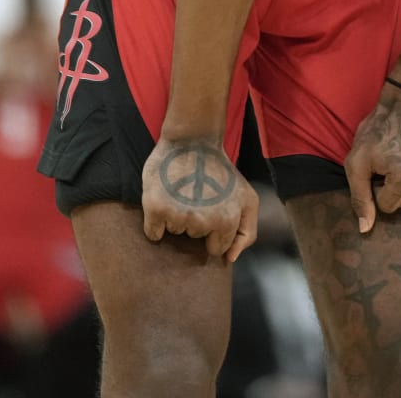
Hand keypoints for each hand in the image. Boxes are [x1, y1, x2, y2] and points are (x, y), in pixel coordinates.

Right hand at [140, 136, 258, 262]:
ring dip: (176, 218)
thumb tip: (229, 259)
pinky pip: (153, 233)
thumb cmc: (221, 172)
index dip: (213, 232)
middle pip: (193, 238)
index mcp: (227, 221)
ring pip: (174, 233)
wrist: (193, 141)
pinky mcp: (156, 208)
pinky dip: (155, 222)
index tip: (211, 211)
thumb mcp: (247, 199)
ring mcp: (179, 215)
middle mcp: (203, 221)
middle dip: (195, 222)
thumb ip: (246, 233)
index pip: (216, 248)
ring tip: (183, 193)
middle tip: (197, 197)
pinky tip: (165, 200)